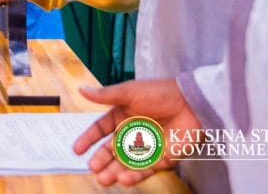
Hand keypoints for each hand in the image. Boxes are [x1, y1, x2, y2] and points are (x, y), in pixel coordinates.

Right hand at [73, 80, 202, 186]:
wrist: (191, 103)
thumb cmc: (159, 93)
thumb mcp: (129, 92)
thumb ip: (105, 96)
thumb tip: (81, 89)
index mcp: (121, 115)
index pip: (100, 129)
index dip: (88, 139)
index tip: (76, 150)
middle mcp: (131, 132)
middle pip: (111, 150)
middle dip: (101, 160)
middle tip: (93, 168)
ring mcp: (145, 147)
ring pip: (125, 163)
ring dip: (114, 171)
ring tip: (104, 179)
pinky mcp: (161, 158)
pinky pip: (145, 169)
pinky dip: (134, 175)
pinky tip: (124, 179)